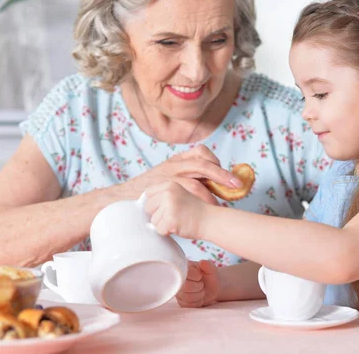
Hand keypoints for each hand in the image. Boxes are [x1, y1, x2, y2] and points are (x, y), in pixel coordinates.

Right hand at [127, 145, 241, 204]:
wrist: (121, 198)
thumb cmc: (145, 193)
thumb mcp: (164, 180)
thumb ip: (183, 181)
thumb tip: (208, 189)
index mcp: (175, 160)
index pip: (200, 152)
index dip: (215, 161)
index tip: (224, 174)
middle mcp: (174, 164)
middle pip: (204, 162)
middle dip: (223, 174)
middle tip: (237, 184)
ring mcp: (169, 174)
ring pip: (199, 175)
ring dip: (215, 187)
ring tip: (225, 200)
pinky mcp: (165, 186)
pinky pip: (189, 188)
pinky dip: (202, 197)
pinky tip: (208, 206)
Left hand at [145, 181, 209, 238]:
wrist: (211, 220)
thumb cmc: (195, 211)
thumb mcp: (179, 195)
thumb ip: (163, 197)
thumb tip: (142, 206)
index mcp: (169, 185)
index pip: (148, 193)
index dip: (153, 203)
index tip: (162, 208)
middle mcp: (167, 193)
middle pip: (148, 208)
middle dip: (158, 215)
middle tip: (174, 216)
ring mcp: (169, 205)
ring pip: (153, 220)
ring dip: (163, 224)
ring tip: (178, 220)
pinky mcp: (170, 219)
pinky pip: (160, 230)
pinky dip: (168, 232)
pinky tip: (179, 226)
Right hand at [176, 260, 219, 307]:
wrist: (213, 286)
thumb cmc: (210, 275)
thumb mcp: (211, 268)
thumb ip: (208, 265)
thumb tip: (202, 262)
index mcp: (184, 268)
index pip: (186, 274)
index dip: (196, 276)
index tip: (200, 275)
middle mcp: (178, 280)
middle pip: (186, 287)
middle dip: (199, 286)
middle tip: (202, 284)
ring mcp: (179, 291)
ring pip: (188, 297)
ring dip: (199, 295)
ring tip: (201, 290)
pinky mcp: (182, 302)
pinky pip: (188, 305)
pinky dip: (198, 302)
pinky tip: (200, 297)